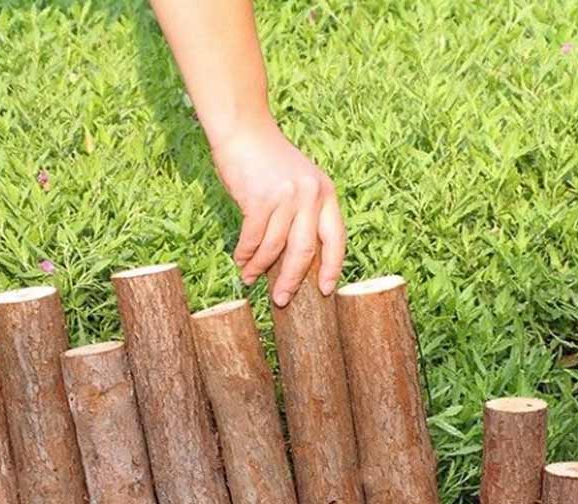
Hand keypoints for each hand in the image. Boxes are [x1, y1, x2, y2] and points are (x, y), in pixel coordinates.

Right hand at [212, 116, 345, 306]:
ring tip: (250, 278)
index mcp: (326, 193)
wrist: (243, 129)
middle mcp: (311, 195)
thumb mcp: (298, 184)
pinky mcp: (260, 198)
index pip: (336, 238)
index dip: (333, 267)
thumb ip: (303, 214)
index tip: (326, 290)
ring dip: (260, 267)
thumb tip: (295, 261)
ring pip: (275, 247)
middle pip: (305, 251)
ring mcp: (286, 196)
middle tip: (282, 299)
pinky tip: (241, 261)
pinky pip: (254, 238)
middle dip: (293, 280)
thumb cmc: (268, 162)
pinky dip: (246, 253)